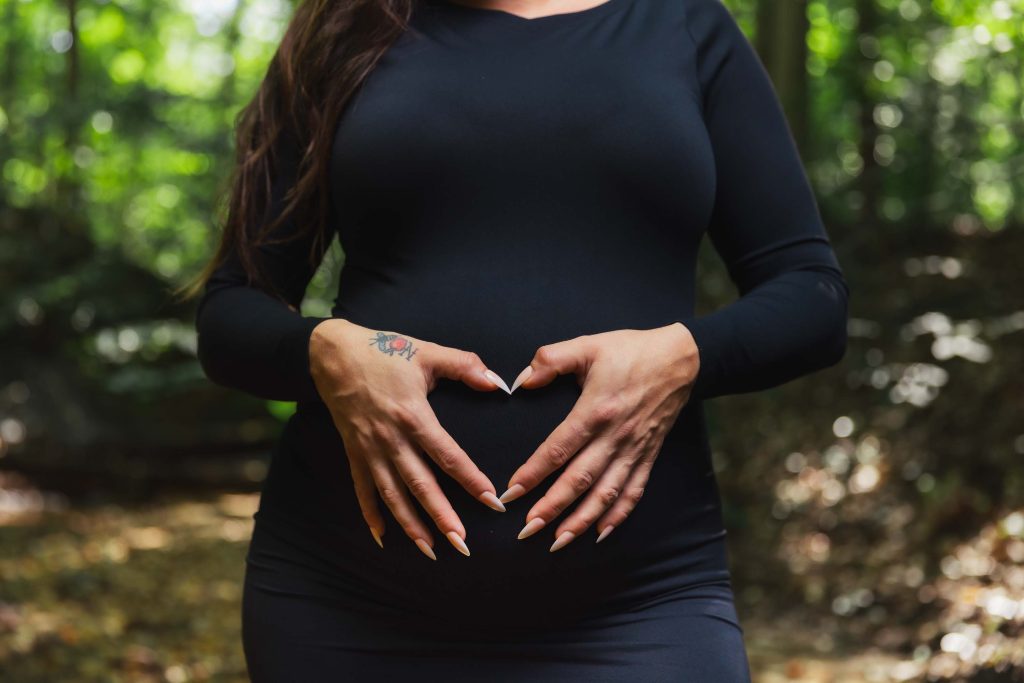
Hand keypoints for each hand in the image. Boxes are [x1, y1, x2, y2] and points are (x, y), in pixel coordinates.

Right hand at [309, 319, 508, 559]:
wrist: (331, 353)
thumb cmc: (384, 350)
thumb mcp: (427, 352)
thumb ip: (464, 366)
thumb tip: (497, 382)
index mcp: (413, 415)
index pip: (448, 455)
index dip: (471, 480)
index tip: (492, 502)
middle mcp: (390, 439)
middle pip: (420, 484)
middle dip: (442, 516)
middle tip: (462, 543)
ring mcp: (369, 449)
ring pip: (392, 495)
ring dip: (411, 525)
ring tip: (431, 551)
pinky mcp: (354, 452)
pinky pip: (363, 490)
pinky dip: (371, 515)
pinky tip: (383, 539)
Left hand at [499, 323, 700, 551]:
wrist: (680, 359)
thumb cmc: (630, 350)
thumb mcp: (587, 345)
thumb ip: (550, 360)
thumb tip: (520, 381)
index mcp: (595, 411)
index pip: (557, 450)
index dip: (532, 474)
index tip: (510, 494)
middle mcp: (614, 437)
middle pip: (579, 481)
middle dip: (551, 508)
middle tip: (526, 530)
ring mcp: (633, 449)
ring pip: (605, 494)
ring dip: (581, 521)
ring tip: (558, 542)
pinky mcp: (648, 455)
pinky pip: (633, 491)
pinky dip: (618, 515)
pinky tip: (601, 533)